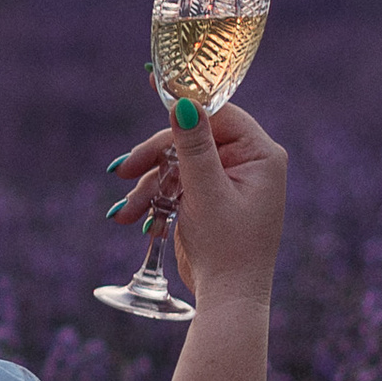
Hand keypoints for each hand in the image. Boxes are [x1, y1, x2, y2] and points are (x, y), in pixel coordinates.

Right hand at [106, 96, 286, 305]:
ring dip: (147, 187)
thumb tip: (183, 102)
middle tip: (121, 172)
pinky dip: (154, 200)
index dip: (184, 102)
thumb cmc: (228, 247)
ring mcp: (226, 181)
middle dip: (153, 159)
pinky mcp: (207, 199)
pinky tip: (136, 219)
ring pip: (175, 165)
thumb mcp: (206, 192)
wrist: (228, 298)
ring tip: (123, 213)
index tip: (153, 81)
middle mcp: (246, 163)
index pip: (218, 114)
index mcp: (260, 155)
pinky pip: (175, 186)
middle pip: (188, 139)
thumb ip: (193, 146)